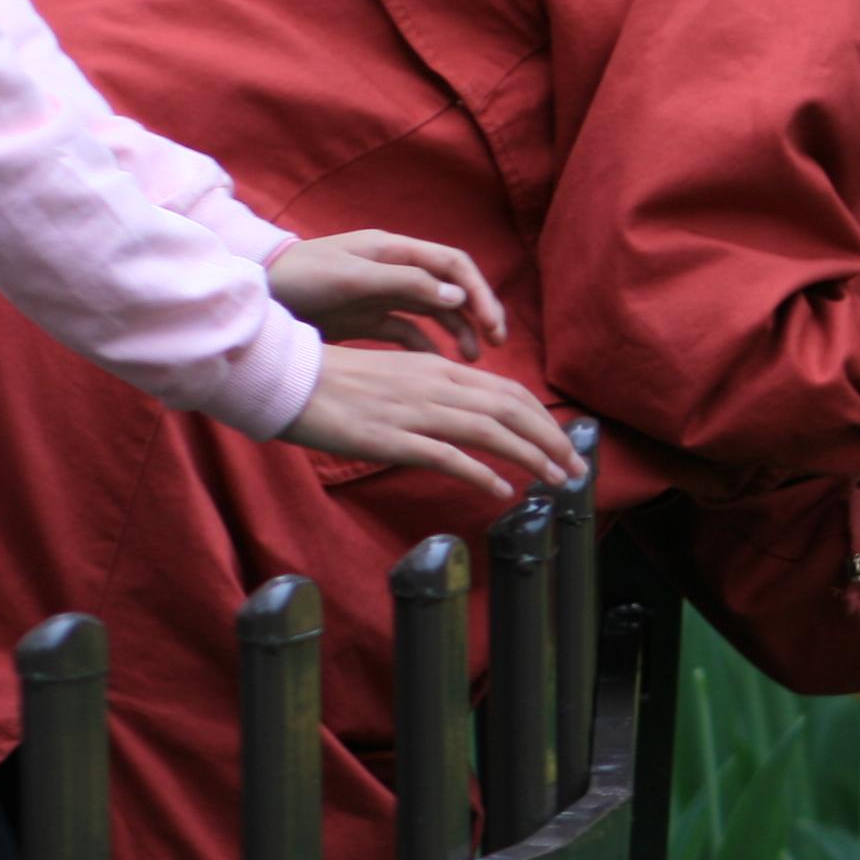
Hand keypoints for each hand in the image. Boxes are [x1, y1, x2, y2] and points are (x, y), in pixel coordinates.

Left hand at [266, 231, 509, 356]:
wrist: (253, 294)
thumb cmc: (299, 278)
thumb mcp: (352, 279)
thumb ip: (405, 284)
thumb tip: (457, 297)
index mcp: (394, 251)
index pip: (454, 266)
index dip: (480, 293)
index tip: (493, 325)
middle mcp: (394, 270)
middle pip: (451, 289)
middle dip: (479, 314)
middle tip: (497, 345)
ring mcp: (382, 294)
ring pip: (436, 312)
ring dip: (459, 333)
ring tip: (474, 361)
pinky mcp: (367, 318)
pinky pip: (411, 331)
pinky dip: (429, 347)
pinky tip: (438, 366)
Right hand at [276, 346, 585, 504]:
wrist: (281, 377)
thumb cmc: (334, 382)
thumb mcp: (395, 377)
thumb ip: (434, 392)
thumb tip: (469, 417)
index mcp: (436, 369)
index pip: (508, 392)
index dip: (544, 420)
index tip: (565, 445)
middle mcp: (433, 385)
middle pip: (511, 409)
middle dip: (553, 440)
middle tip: (578, 471)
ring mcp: (412, 410)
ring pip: (490, 430)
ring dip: (533, 457)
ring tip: (558, 482)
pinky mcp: (388, 437)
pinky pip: (445, 455)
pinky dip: (480, 472)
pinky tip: (502, 489)